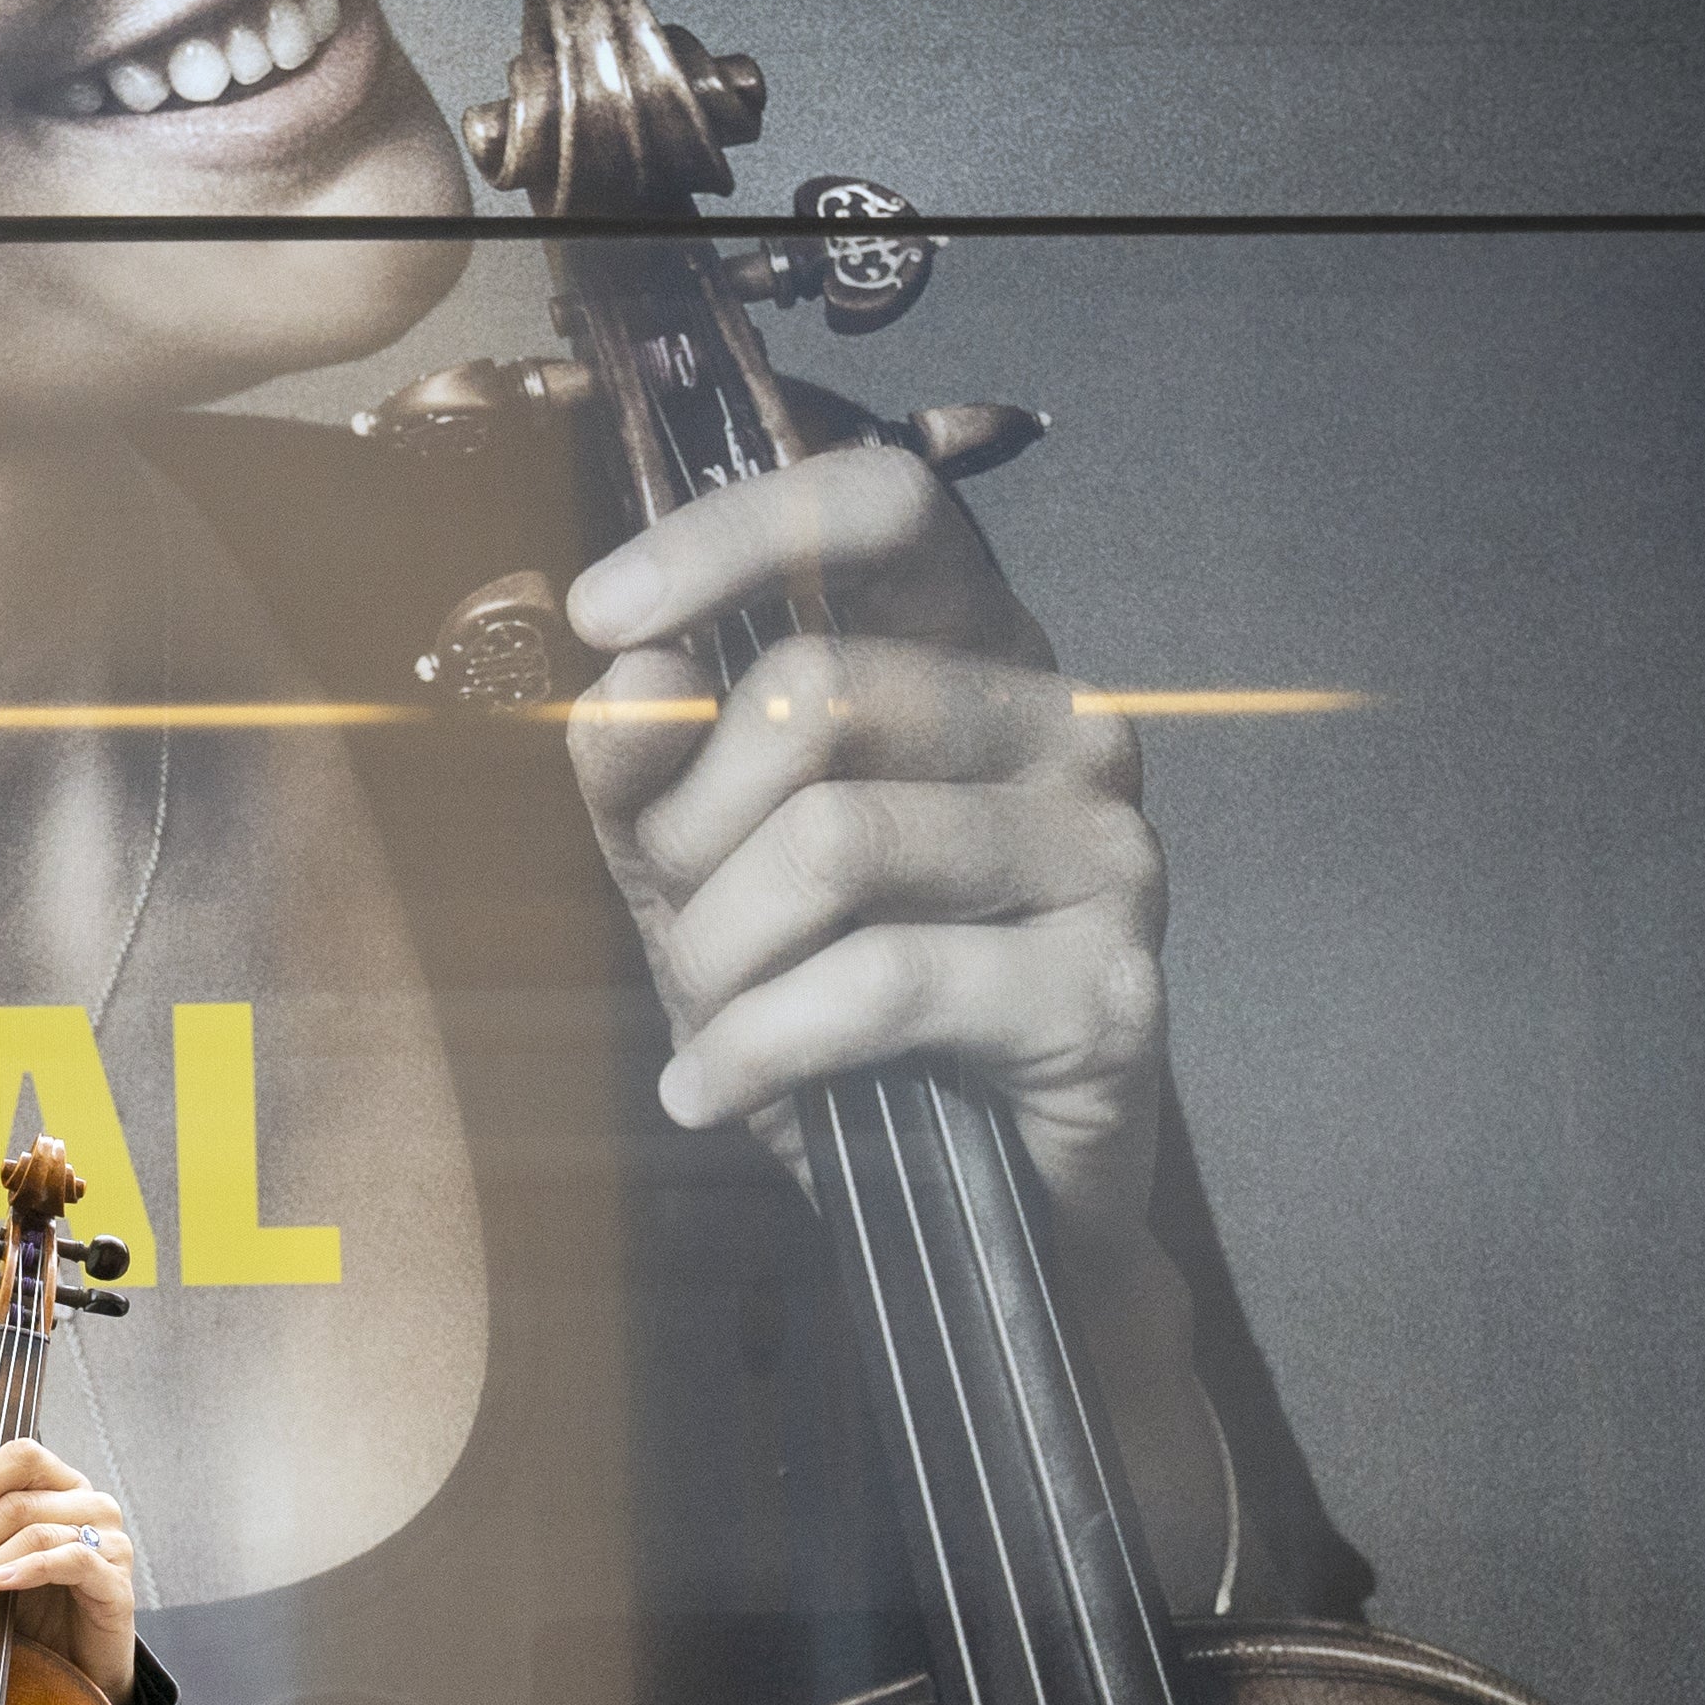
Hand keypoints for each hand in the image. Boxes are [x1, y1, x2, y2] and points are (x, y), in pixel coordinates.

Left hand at [0, 1437, 138, 1702]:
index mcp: (61, 1487)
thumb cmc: (33, 1608)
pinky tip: (0, 1583)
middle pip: (19, 1503)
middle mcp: (91, 1504)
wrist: (73, 1666)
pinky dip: (29, 1569)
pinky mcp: (117, 1580)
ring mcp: (110, 1540)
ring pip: (37, 1533)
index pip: (22, 1456)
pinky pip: (72, 1559)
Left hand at [565, 442, 1220, 1568]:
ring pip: (833, 842)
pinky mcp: (1105, 989)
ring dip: (720, 952)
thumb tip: (622, 671)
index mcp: (979, 649)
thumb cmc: (843, 1006)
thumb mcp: (706, 870)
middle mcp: (1064, 723)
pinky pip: (874, 985)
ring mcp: (1104, 852)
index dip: (731, 535)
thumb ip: (648, 765)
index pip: (885, 502)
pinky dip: (755, 1048)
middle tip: (674, 927)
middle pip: (814, 695)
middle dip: (688, 829)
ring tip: (708, 1022)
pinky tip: (711, 1091)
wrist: (978, 1202)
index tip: (600, 614)